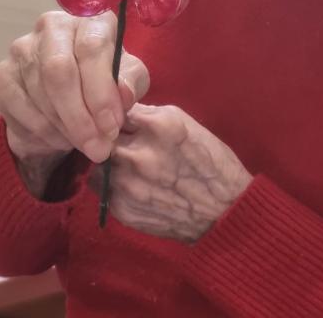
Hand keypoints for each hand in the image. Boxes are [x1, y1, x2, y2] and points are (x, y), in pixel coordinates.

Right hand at [0, 11, 149, 194]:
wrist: (68, 100)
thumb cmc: (104, 83)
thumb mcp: (129, 81)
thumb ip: (131, 83)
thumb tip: (123, 93)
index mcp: (90, 19)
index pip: (91, 48)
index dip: (101, 92)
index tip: (111, 127)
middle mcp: (53, 25)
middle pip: (59, 70)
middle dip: (80, 117)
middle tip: (97, 147)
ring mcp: (23, 48)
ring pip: (40, 93)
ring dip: (65, 128)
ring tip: (84, 143)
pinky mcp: (2, 73)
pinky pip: (19, 107)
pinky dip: (43, 131)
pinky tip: (59, 137)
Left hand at [89, 104, 252, 243]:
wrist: (224, 213)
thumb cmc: (211, 164)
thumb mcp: (187, 125)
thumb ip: (151, 116)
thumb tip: (124, 113)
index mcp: (159, 126)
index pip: (118, 110)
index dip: (120, 117)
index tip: (126, 124)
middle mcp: (139, 153)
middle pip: (103, 136)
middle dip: (110, 139)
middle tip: (124, 145)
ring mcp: (128, 183)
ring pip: (97, 164)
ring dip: (108, 163)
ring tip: (126, 167)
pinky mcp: (122, 209)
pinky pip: (103, 190)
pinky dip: (112, 186)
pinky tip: (131, 186)